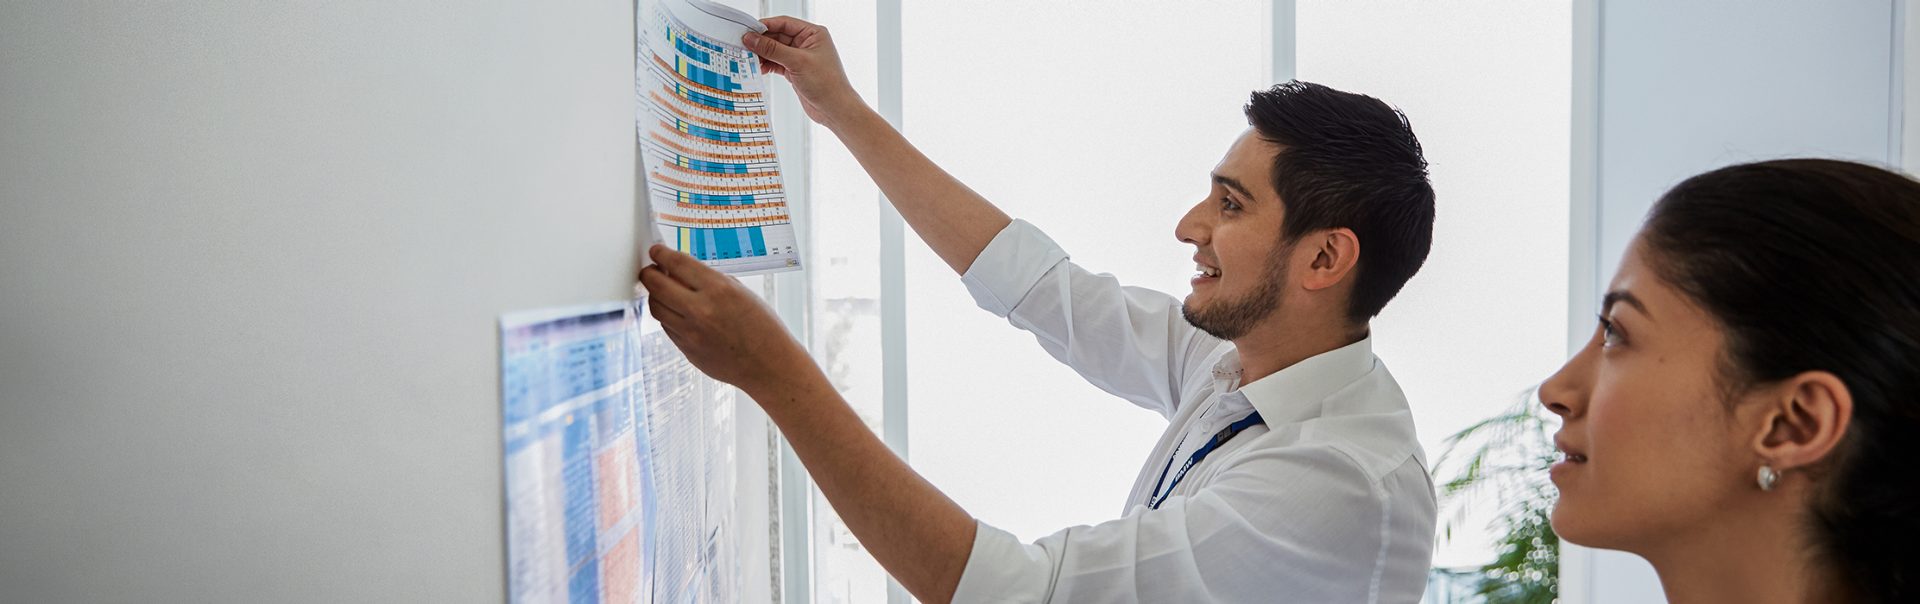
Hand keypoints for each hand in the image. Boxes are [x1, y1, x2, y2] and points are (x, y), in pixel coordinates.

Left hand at [636, 244, 813, 393]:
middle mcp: (701, 310)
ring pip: (656, 307)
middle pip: (656, 285)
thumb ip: (711, 281)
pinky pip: (667, 326)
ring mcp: (691, 333)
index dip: (661, 254)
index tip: (656, 251)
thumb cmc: (763, 327)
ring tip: (661, 291)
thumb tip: (682, 272)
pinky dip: (667, 315)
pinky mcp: (687, 350)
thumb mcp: (741, 292)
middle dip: (649, 273)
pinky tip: (676, 311)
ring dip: (655, 295)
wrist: (769, 365)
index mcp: (718, 289)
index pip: (677, 263)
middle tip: (650, 270)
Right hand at [745, 16, 867, 127]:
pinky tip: (758, 68)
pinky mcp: (795, 70)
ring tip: (748, 59)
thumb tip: (753, 39)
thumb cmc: (827, 84)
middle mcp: (807, 43)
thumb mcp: (797, 62)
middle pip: (777, 36)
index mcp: (813, 34)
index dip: (765, 26)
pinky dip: (767, 65)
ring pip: (775, 51)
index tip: (748, 30)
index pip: (784, 23)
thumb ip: (773, 49)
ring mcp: (800, 57)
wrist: (835, 109)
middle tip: (744, 46)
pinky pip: (776, 63)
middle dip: (761, 42)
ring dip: (762, 55)